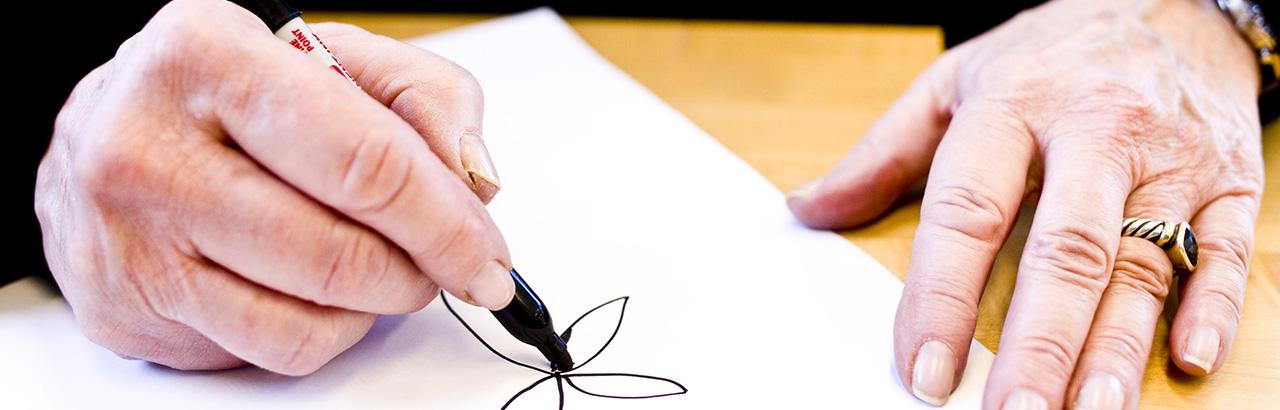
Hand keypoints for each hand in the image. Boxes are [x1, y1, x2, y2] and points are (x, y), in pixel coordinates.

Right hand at [35, 0, 514, 374]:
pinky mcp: (126, 306)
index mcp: (210, 55)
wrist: (112, 130)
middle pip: (338, 252)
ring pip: (307, 317)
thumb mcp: (341, 59)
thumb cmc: (237, 96)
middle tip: (442, 264)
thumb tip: (475, 180)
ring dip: (375, 305)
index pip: (365, 162)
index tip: (486, 255)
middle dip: (418, 271)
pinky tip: (317, 291)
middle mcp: (149, 145)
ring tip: (377, 266)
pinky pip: (269, 350)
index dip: (446, 223)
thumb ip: (429, 99)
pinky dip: (324, 331)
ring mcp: (129, 235)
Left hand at [787, 0, 1263, 407]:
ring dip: (1114, 345)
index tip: (923, 367)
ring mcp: (1169, 158)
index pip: (969, 211)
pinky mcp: (1229, 180)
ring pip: (1143, 261)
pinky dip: (1211, 308)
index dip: (942, 295)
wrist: (1174, 1)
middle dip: (1036, 340)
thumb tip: (807, 208)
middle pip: (1065, 249)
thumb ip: (882, 151)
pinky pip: (1225, 250)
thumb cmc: (1051, 53)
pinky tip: (1187, 360)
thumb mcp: (954, 81)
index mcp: (1014, 106)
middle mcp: (1097, 131)